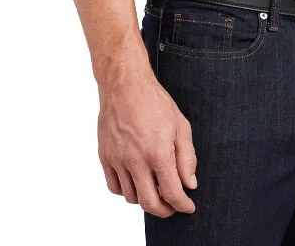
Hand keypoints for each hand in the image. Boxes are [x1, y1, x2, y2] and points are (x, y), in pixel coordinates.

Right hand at [97, 63, 197, 217]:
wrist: (125, 84)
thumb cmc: (155, 101)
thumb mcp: (180, 125)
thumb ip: (187, 158)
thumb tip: (190, 184)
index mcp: (158, 153)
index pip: (172, 193)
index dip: (182, 205)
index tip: (188, 207)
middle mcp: (136, 160)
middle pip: (150, 203)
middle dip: (165, 211)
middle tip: (172, 207)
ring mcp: (118, 160)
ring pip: (131, 198)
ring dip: (145, 200)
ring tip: (155, 191)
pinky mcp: (105, 157)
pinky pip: (114, 187)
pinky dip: (126, 191)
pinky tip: (136, 182)